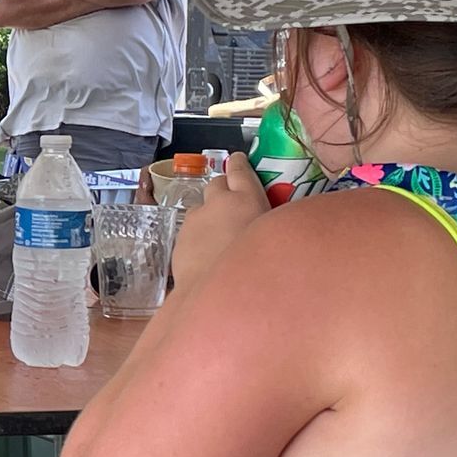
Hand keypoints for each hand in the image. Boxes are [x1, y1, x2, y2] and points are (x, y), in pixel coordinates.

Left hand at [171, 152, 268, 293]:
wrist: (219, 298)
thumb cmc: (260, 269)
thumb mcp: (277, 240)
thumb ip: (273, 225)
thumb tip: (277, 223)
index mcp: (246, 199)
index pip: (239, 170)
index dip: (238, 163)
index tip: (237, 159)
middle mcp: (217, 203)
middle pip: (216, 184)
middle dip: (223, 189)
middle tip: (234, 203)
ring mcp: (194, 220)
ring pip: (201, 208)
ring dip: (209, 214)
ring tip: (221, 234)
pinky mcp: (180, 239)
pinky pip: (190, 230)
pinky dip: (199, 235)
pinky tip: (207, 252)